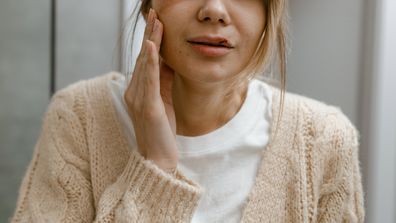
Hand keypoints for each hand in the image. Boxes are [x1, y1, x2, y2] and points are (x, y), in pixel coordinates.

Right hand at [124, 9, 177, 172]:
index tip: (157, 21)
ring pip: (145, 64)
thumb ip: (164, 81)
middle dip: (150, 34)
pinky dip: (149, 61)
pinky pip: (149, 80)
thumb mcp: (164, 100)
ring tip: (156, 22)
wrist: (158, 157)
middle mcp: (134, 91)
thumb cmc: (161, 130)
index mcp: (138, 90)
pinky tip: (151, 46)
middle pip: (143, 57)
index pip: (145, 60)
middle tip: (155, 13)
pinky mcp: (147, 107)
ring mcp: (139, 98)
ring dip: (151, 41)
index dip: (151, 39)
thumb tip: (169, 61)